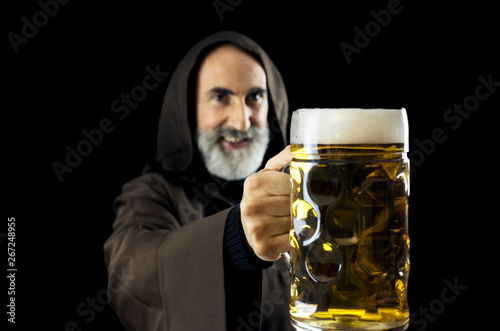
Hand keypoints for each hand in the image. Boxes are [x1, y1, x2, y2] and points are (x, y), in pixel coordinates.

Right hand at [240, 146, 291, 260]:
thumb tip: (302, 147)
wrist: (249, 229)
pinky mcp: (263, 245)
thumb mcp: (269, 175)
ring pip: (296, 221)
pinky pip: (293, 239)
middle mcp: (251, 204)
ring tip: (294, 221)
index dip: (300, 189)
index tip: (301, 193)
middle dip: (302, 206)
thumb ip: (285, 158)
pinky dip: (298, 238)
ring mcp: (255, 226)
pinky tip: (292, 234)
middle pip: (294, 203)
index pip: (291, 183)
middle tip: (301, 209)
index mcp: (254, 183)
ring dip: (301, 222)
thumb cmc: (265, 200)